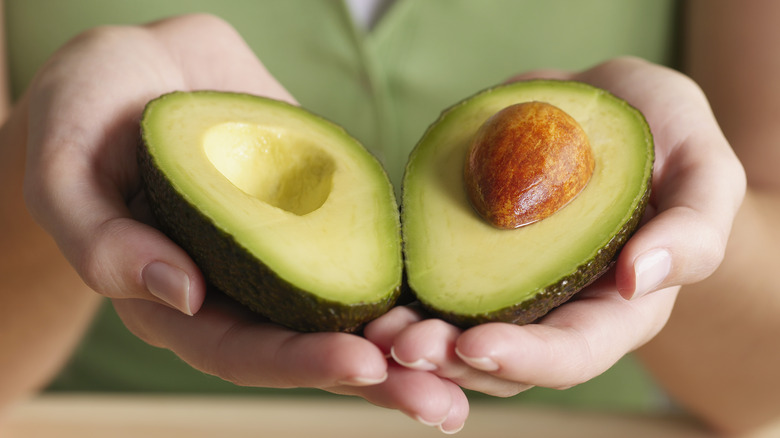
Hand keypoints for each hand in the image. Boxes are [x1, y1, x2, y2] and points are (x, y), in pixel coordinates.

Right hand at [22, 14, 466, 431]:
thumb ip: (101, 241)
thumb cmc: (85, 111)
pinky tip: (461, 287)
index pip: (242, 350)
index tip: (364, 364)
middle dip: (377, 376)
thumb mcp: (66, 169)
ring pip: (350, 307)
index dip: (301, 363)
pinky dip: (411, 270)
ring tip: (474, 360)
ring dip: (410, 338)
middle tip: (443, 400)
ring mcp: (284, 249)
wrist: (138, 63)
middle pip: (310, 346)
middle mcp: (239, 286)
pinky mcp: (318, 209)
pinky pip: (366, 244)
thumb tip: (178, 294)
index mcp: (176, 299)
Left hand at [365, 57, 745, 409]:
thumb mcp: (704, 170)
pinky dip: (403, 297)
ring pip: (458, 338)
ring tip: (375, 328)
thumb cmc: (665, 137)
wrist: (605, 107)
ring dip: (415, 341)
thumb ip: (693, 229)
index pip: (573, 353)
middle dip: (451, 361)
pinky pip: (434, 288)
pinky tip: (370, 293)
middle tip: (401, 344)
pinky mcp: (471, 257)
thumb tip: (644, 278)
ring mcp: (509, 287)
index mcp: (617, 309)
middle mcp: (558, 310)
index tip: (474, 344)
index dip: (525, 357)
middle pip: (504, 361)